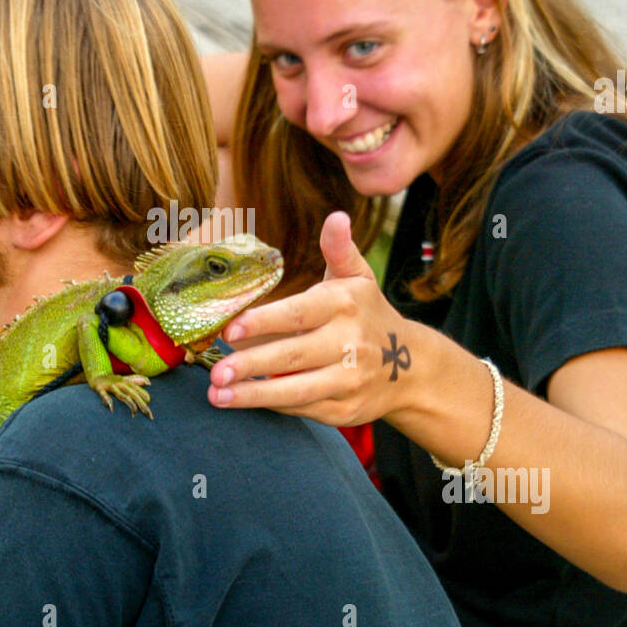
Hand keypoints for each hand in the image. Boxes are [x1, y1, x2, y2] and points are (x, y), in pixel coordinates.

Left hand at [207, 211, 421, 427]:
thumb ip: (339, 249)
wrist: (411, 366)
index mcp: (344, 305)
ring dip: (254, 394)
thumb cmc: (368, 314)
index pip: (299, 314)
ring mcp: (349, 379)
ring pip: (297, 390)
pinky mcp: (346, 409)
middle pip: (293, 355)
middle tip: (215, 373)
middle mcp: (349, 343)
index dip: (264, 322)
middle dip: (251, 365)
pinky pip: (303, 408)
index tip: (230, 330)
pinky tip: (243, 401)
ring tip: (218, 395)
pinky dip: (273, 405)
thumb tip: (337, 217)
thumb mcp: (357, 277)